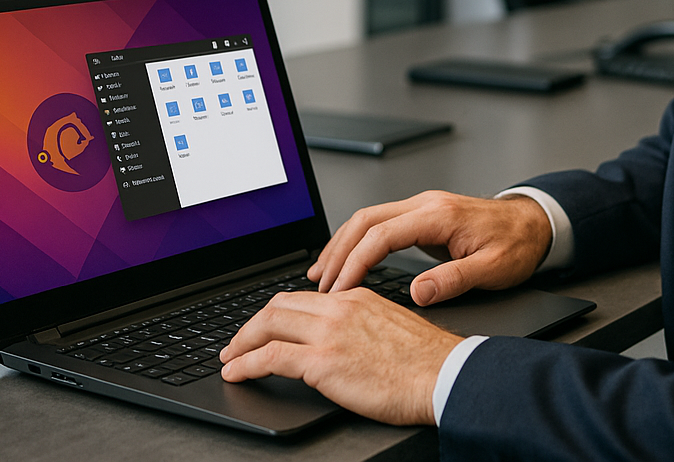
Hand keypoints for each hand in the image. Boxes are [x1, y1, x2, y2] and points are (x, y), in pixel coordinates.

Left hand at [219, 288, 461, 424]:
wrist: (443, 374)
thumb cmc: (427, 361)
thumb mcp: (392, 326)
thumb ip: (363, 324)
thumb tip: (345, 340)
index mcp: (356, 297)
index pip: (303, 297)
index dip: (276, 312)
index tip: (264, 327)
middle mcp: (339, 307)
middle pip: (279, 305)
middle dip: (252, 324)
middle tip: (238, 341)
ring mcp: (329, 332)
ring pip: (269, 325)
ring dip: (242, 342)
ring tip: (230, 357)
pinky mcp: (323, 361)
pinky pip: (270, 357)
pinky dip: (246, 364)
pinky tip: (237, 372)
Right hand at [308, 190, 551, 304]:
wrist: (534, 224)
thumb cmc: (517, 245)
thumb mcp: (492, 270)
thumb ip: (453, 280)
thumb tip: (418, 293)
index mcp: (439, 215)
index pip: (382, 234)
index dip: (355, 262)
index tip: (340, 289)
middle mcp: (425, 204)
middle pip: (366, 220)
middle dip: (338, 251)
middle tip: (321, 284)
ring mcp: (422, 206)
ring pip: (368, 218)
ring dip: (343, 244)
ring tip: (323, 273)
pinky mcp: (422, 215)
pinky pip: (380, 222)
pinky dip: (358, 240)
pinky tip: (349, 258)